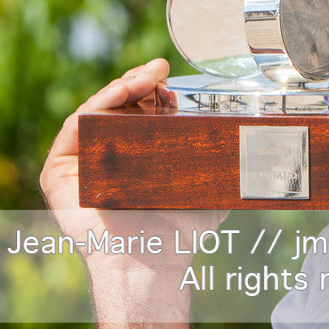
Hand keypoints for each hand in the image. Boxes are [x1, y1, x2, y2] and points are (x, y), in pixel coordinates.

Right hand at [41, 60, 225, 308]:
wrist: (154, 259)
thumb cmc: (183, 229)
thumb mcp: (212, 184)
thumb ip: (232, 160)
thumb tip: (269, 138)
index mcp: (137, 152)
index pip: (141, 110)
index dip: (154, 89)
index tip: (170, 75)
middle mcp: (107, 152)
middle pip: (118, 104)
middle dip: (138, 81)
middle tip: (158, 69)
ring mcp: (81, 161)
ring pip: (96, 111)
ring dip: (119, 88)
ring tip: (142, 79)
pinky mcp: (59, 172)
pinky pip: (75, 129)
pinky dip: (95, 106)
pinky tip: (118, 95)